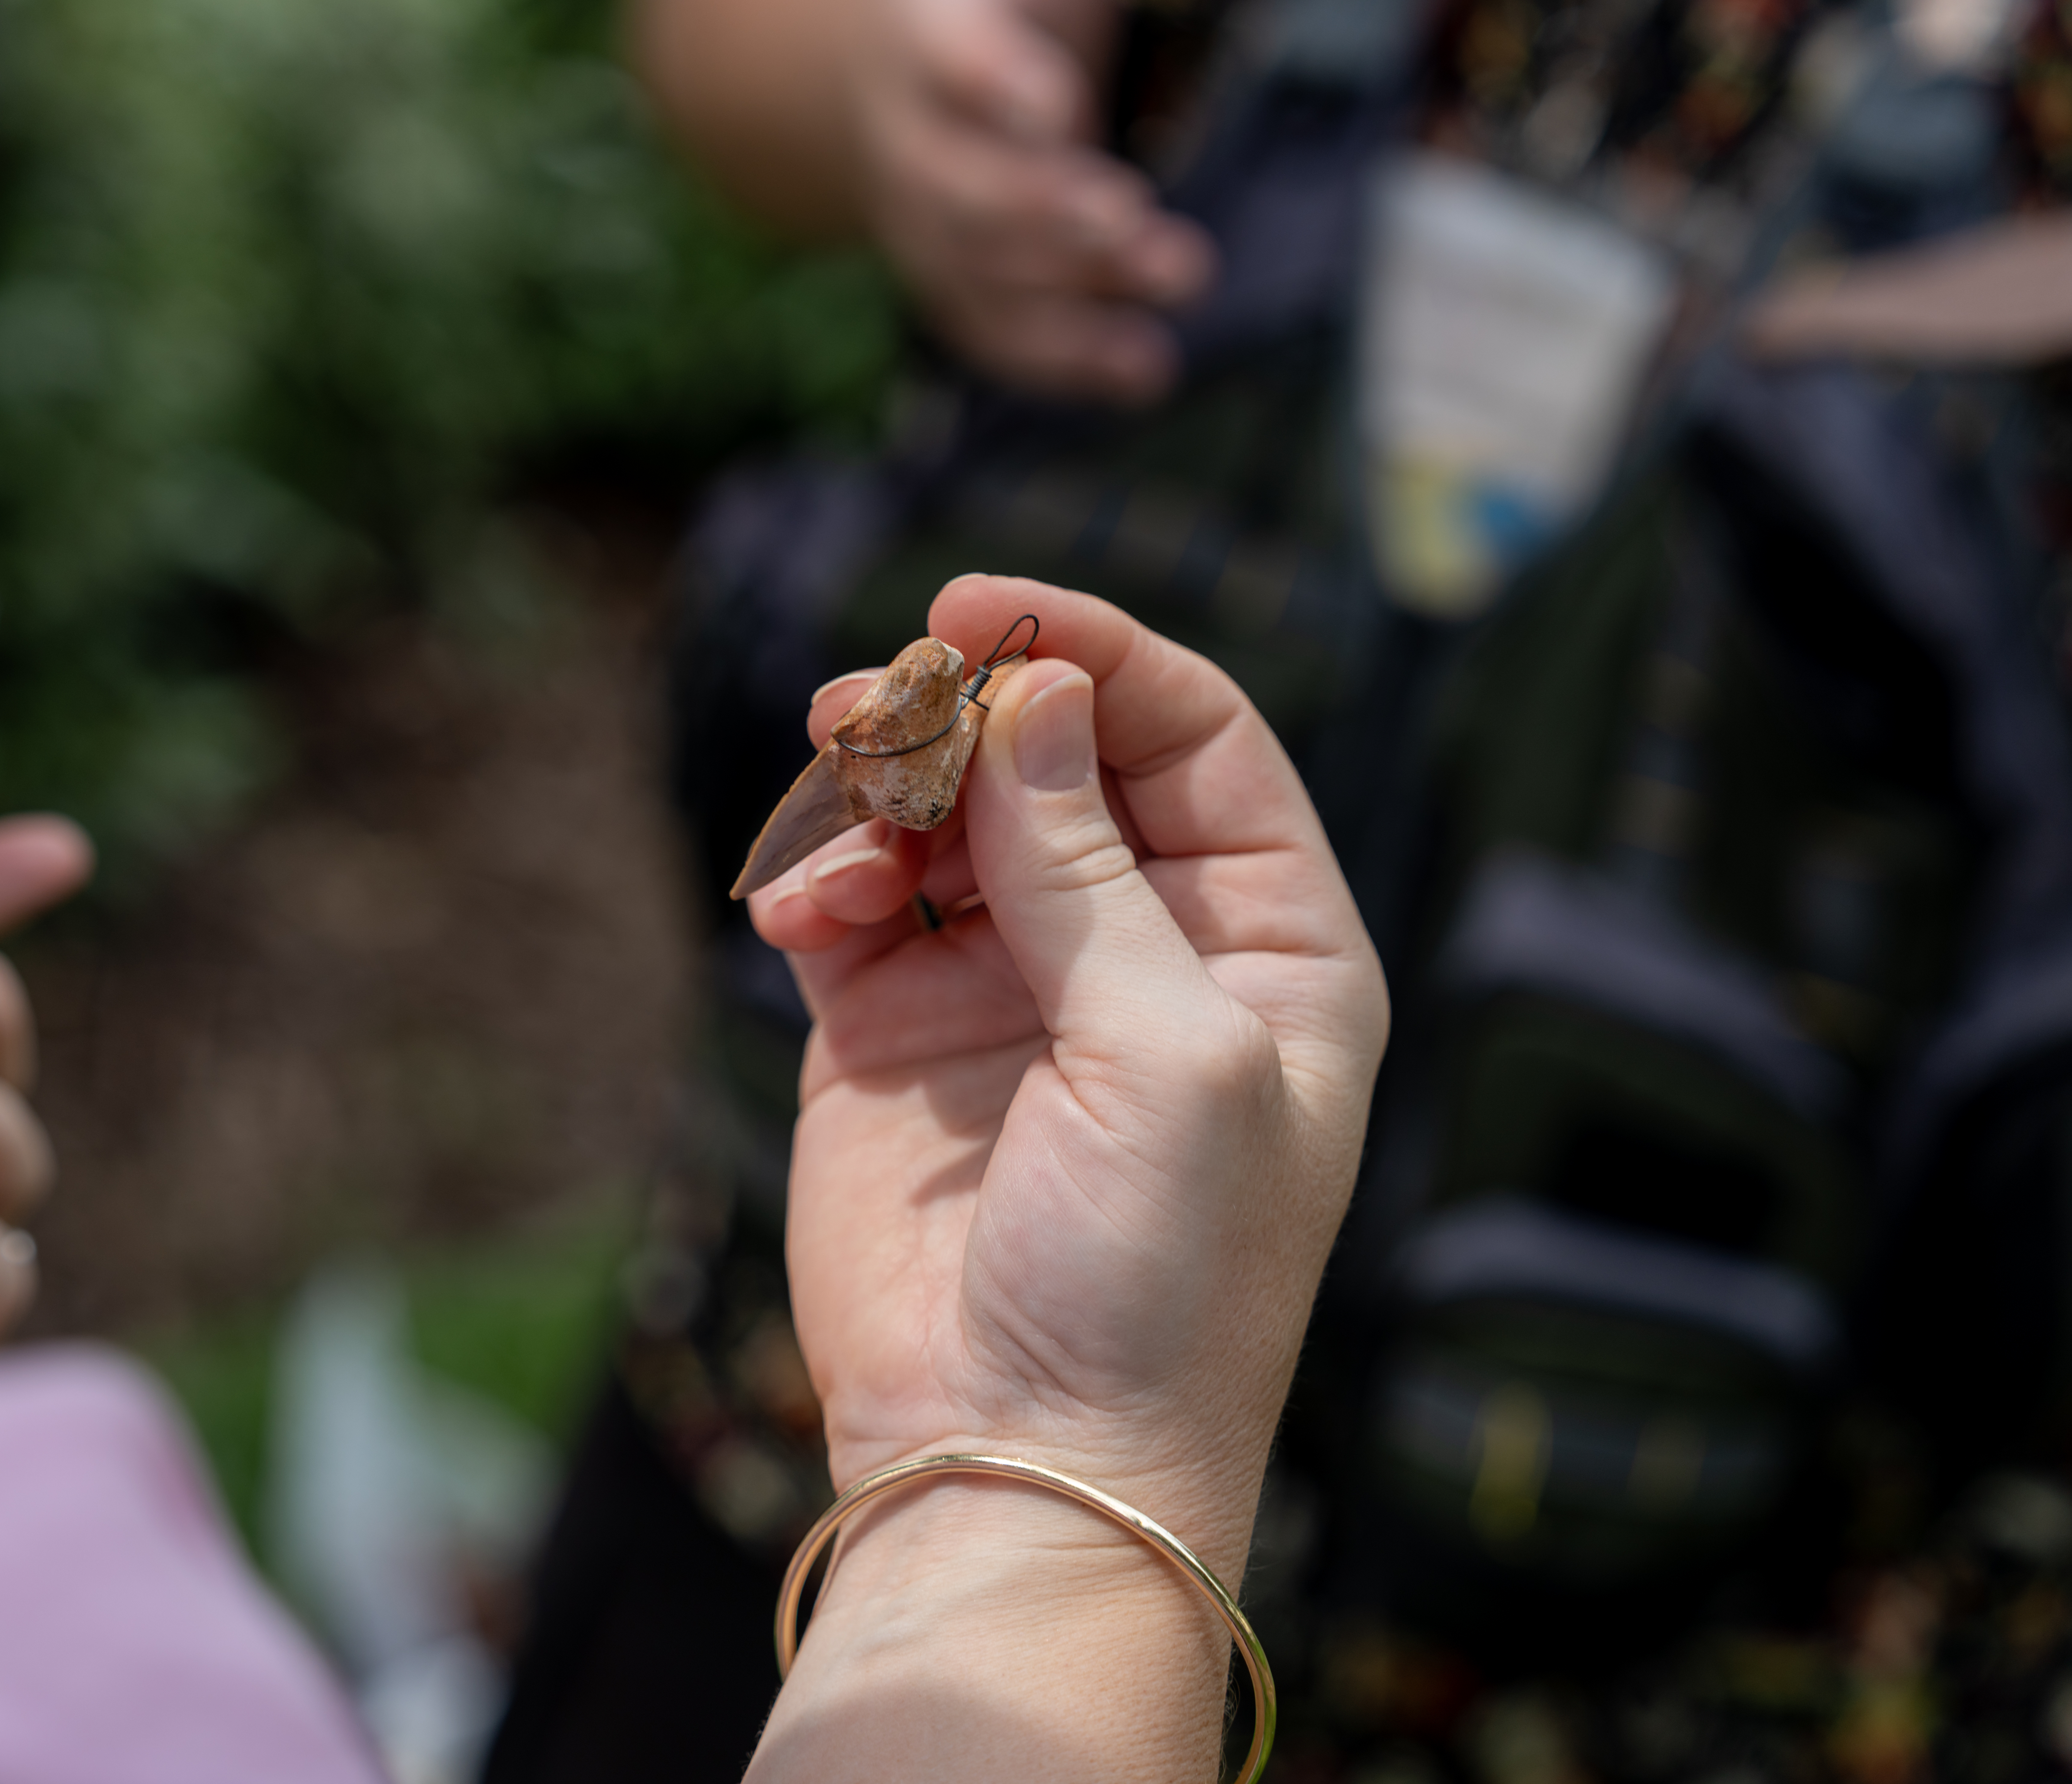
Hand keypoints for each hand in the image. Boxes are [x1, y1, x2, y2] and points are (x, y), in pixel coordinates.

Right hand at [743, 578, 1384, 1773]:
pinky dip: (824, 877)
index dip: (1094, 653)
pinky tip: (806, 911)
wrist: (1021, 1459)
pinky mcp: (896, 1035)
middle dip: (968, 706)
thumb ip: (1090, 869)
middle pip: (1054, 755)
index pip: (1191, 736)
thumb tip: (1032, 694)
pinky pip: (856, 902)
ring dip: (883, 777)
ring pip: (943, 813)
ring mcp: (1013, 989)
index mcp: (1265, 948)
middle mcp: (1144, 952)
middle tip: (884, 694)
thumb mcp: (1169, 1054)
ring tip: (835, 773)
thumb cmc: (1155, 1280)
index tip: (985, 612)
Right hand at [848, 0, 1212, 403]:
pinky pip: (995, 337)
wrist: (904, 76)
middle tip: (1136, 222)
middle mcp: (909, 140)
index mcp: (927, 34)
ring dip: (1076, 297)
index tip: (1061, 106)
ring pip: (981, 277)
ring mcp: (923, 224)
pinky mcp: (952, 285)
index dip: (996, 84)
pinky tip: (1148, 372)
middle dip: (1046, 214)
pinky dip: (1067, 364)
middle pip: (963, 190)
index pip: (950, 62)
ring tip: (1181, 290)